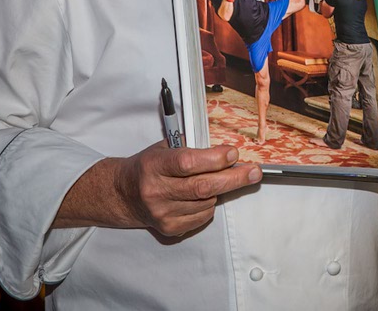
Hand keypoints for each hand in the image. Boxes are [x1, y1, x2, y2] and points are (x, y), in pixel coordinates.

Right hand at [116, 142, 261, 236]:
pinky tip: (201, 195)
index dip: (213, 159)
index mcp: (154, 166)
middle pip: (203, 187)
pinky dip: (209, 204)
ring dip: (219, 189)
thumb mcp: (163, 148)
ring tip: (216, 179)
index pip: (187, 163)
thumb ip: (191, 148)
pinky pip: (203, 216)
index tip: (233, 153)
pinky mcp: (170, 229)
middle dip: (234, 178)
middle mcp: (156, 191)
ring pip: (207, 202)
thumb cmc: (148, 167)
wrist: (123, 194)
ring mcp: (163, 213)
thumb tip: (225, 152)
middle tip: (253, 172)